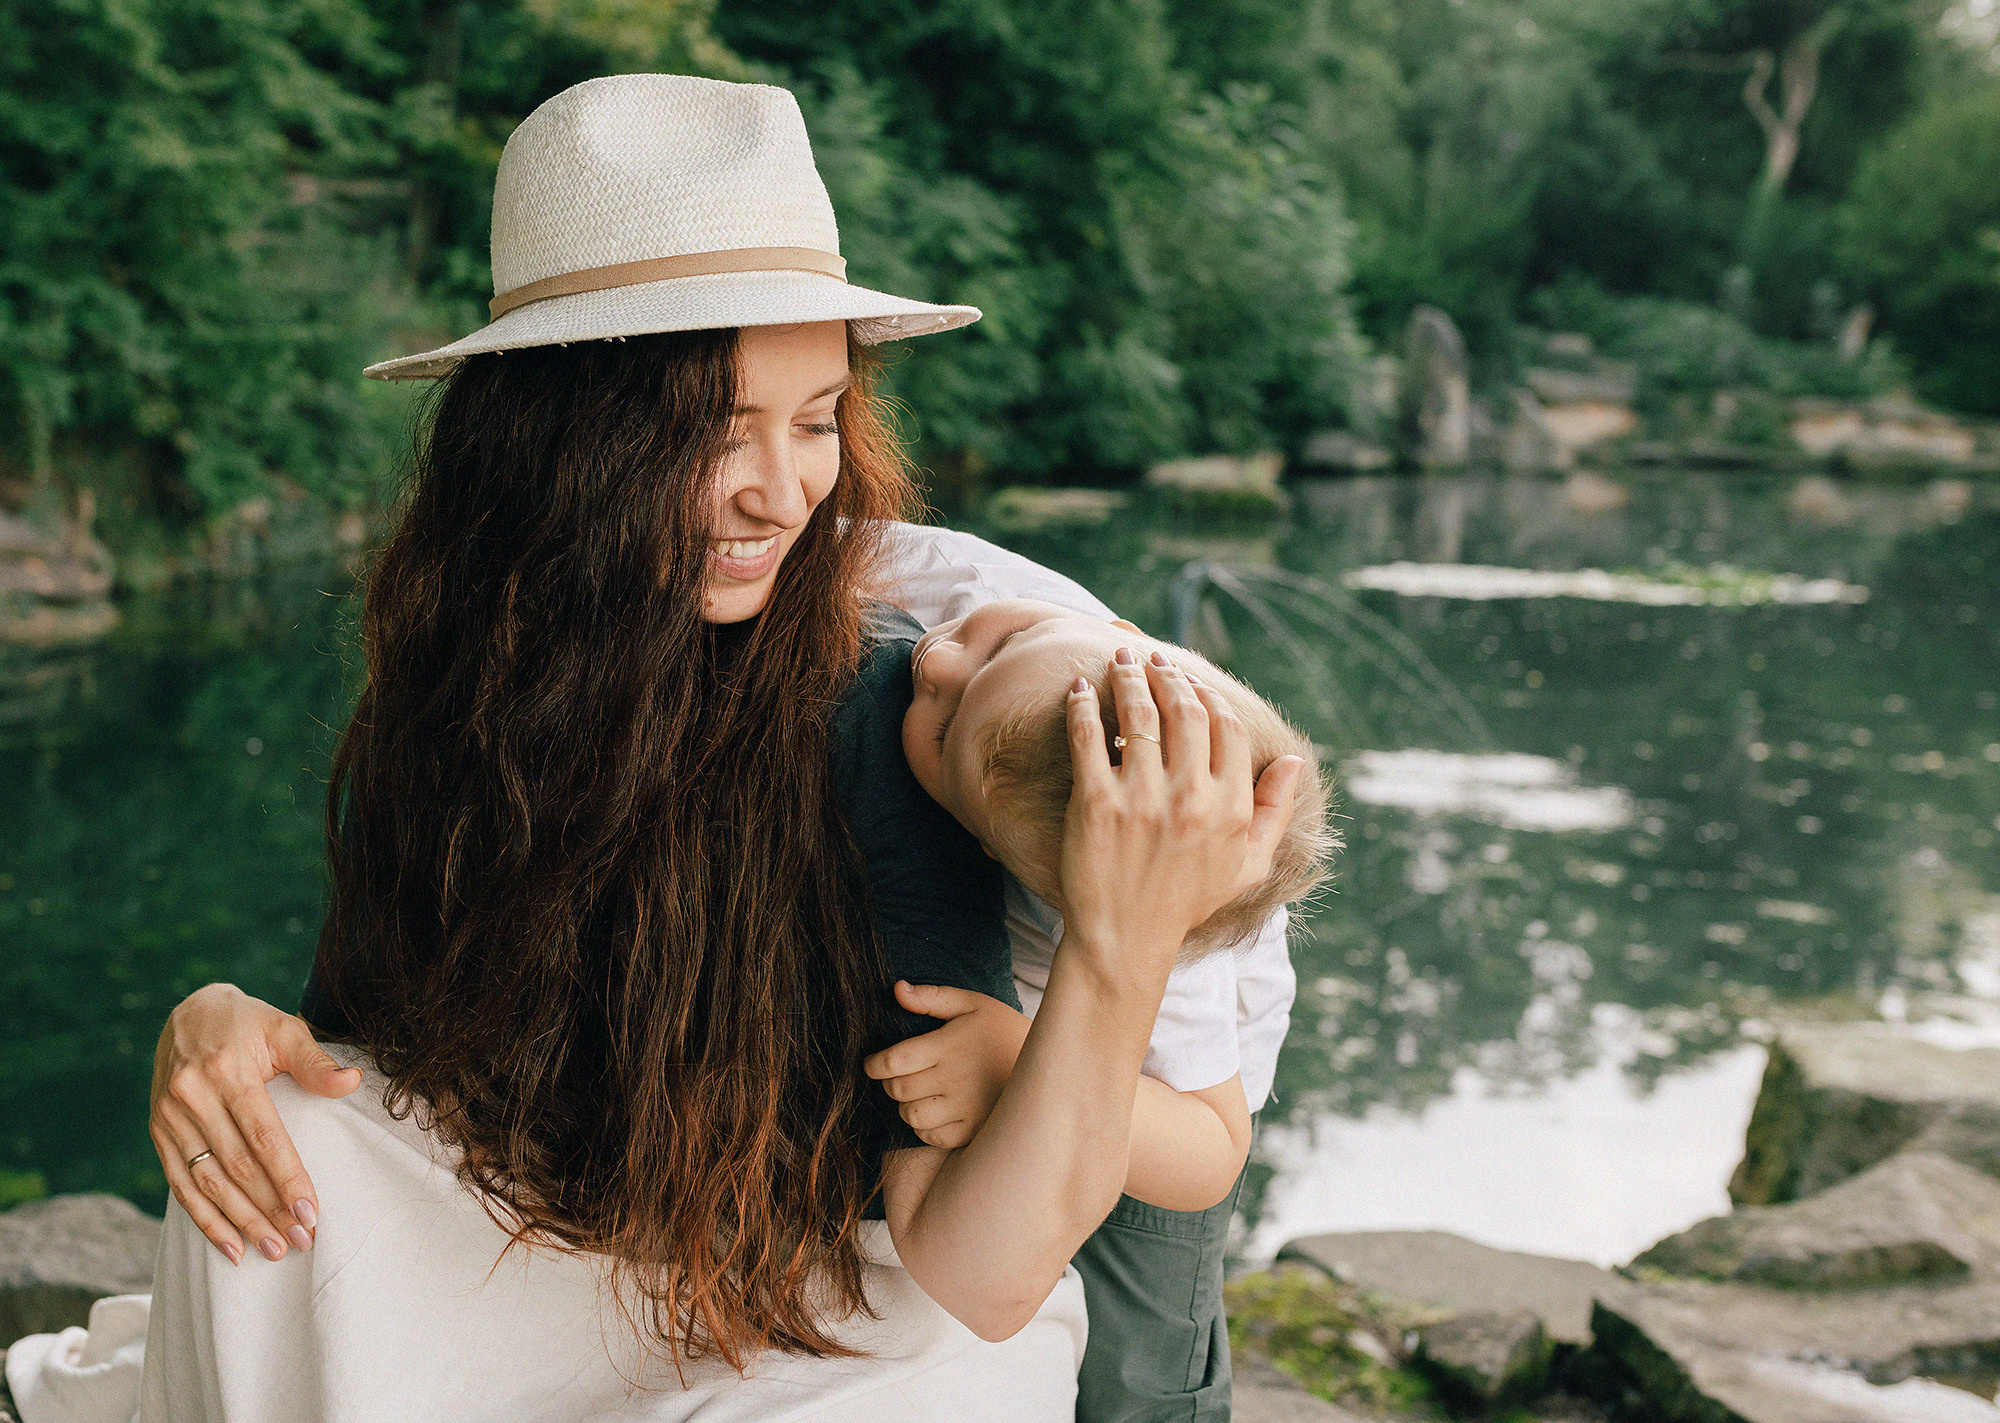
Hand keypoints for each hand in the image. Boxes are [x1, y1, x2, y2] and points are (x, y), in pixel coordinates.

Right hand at [148, 983, 361, 1263]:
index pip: (263, 1136)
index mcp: (228, 1071)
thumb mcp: (284, 1029)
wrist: (189, 1014)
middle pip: (236, 1166)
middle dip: (268, 1209)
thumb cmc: (249, 1024)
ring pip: (207, 1182)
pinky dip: (204, 1220)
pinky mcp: (158, 1131)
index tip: (310, 1212)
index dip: (287, 1178)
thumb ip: (315, 1061)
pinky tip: (230, 1247)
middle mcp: (192, 1096)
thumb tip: (351, 1081)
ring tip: (272, 1250)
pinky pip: (181, 1185)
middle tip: (299, 1240)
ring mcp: (169, 1117)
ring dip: (240, 1222)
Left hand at [863, 983, 1030, 1148]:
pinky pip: (932, 1136)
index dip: (873, 1064)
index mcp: (950, 1045)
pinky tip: (933, 1111)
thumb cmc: (1001, 1029)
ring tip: (915, 1093)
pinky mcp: (974, 1128)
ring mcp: (965, 1107)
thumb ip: (933, 997)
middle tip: (895, 1075)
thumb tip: (898, 989)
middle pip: (898, 1089)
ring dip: (904, 1105)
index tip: (872, 1063)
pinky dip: (923, 1126)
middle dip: (887, 1082)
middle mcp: (954, 1078)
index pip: (894, 1061)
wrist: (1047, 1062)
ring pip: (910, 1115)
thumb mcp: (972, 1004)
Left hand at [1059, 649, 1302, 969]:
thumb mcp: (1246, 865)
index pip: (1226, 727)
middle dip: (1167, 674)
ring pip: (1139, 715)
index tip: (1190, 680)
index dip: (1208, 695)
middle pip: (1184, 711)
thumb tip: (1293, 760)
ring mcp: (1141, 799)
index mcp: (1229, 807)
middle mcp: (1190, 798)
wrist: (1125, 939)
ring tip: (1120, 660)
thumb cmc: (1186, 900)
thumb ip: (1274, 811)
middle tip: (1151, 660)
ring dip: (1129, 677)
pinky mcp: (1094, 803)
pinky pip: (1088, 736)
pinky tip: (1079, 687)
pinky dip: (1082, 705)